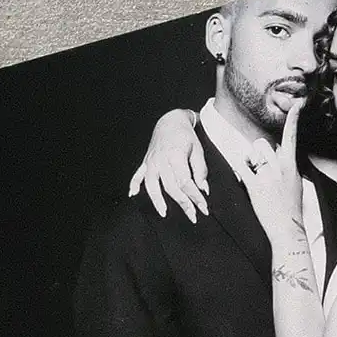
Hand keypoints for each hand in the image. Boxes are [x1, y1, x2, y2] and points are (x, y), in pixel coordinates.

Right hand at [128, 108, 208, 222]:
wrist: (171, 121)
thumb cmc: (186, 136)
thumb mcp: (198, 150)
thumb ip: (200, 170)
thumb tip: (203, 189)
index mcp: (176, 156)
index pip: (186, 182)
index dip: (195, 197)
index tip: (204, 207)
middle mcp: (161, 160)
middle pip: (171, 187)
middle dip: (183, 203)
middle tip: (193, 216)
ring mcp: (151, 161)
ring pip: (152, 184)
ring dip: (157, 200)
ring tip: (163, 213)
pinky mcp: (146, 161)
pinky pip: (137, 174)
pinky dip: (133, 184)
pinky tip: (132, 194)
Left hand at [240, 99, 304, 243]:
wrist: (287, 228)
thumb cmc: (291, 206)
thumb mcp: (296, 182)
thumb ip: (287, 166)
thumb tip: (280, 155)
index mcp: (291, 164)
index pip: (292, 136)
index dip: (294, 118)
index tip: (297, 104)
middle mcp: (279, 166)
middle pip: (262, 143)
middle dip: (258, 152)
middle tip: (259, 166)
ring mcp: (267, 175)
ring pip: (251, 153)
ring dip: (249, 161)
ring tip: (255, 175)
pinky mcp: (254, 185)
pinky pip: (241, 168)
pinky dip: (240, 170)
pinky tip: (245, 177)